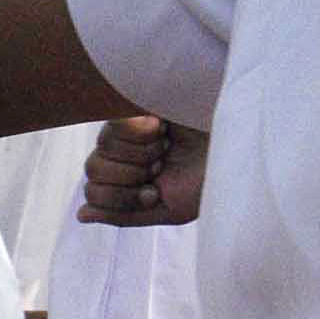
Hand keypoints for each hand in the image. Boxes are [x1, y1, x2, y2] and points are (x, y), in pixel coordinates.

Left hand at [77, 114, 204, 227]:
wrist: (238, 148)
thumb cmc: (211, 181)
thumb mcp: (170, 209)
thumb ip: (124, 215)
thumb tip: (81, 215)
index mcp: (131, 181)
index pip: (93, 192)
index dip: (119, 197)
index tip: (153, 192)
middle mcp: (127, 153)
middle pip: (93, 169)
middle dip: (128, 176)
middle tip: (161, 167)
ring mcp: (132, 128)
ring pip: (102, 147)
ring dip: (138, 154)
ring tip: (167, 147)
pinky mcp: (140, 103)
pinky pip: (113, 122)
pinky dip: (136, 132)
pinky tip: (161, 129)